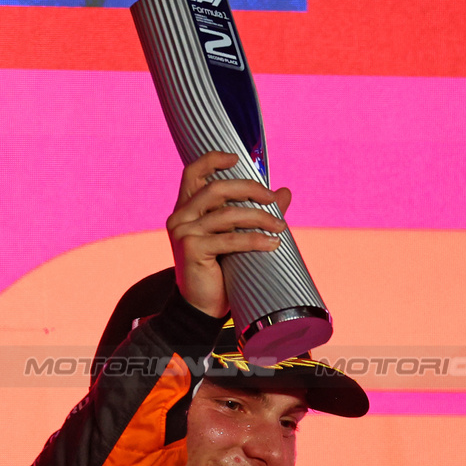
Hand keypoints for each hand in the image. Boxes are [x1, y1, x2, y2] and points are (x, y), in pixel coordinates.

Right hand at [167, 152, 291, 317]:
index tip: (238, 158)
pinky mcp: (192, 249)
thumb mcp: (236, 236)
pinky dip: (255, 240)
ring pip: (226, 214)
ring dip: (259, 218)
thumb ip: (256, 212)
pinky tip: (273, 243)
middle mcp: (180, 216)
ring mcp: (184, 232)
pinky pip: (230, 239)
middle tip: (273, 199)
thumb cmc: (219, 270)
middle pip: (216, 188)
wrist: (202, 307)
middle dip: (249, 189)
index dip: (213, 159)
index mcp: (186, 208)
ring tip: (280, 226)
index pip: (193, 172)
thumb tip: (285, 192)